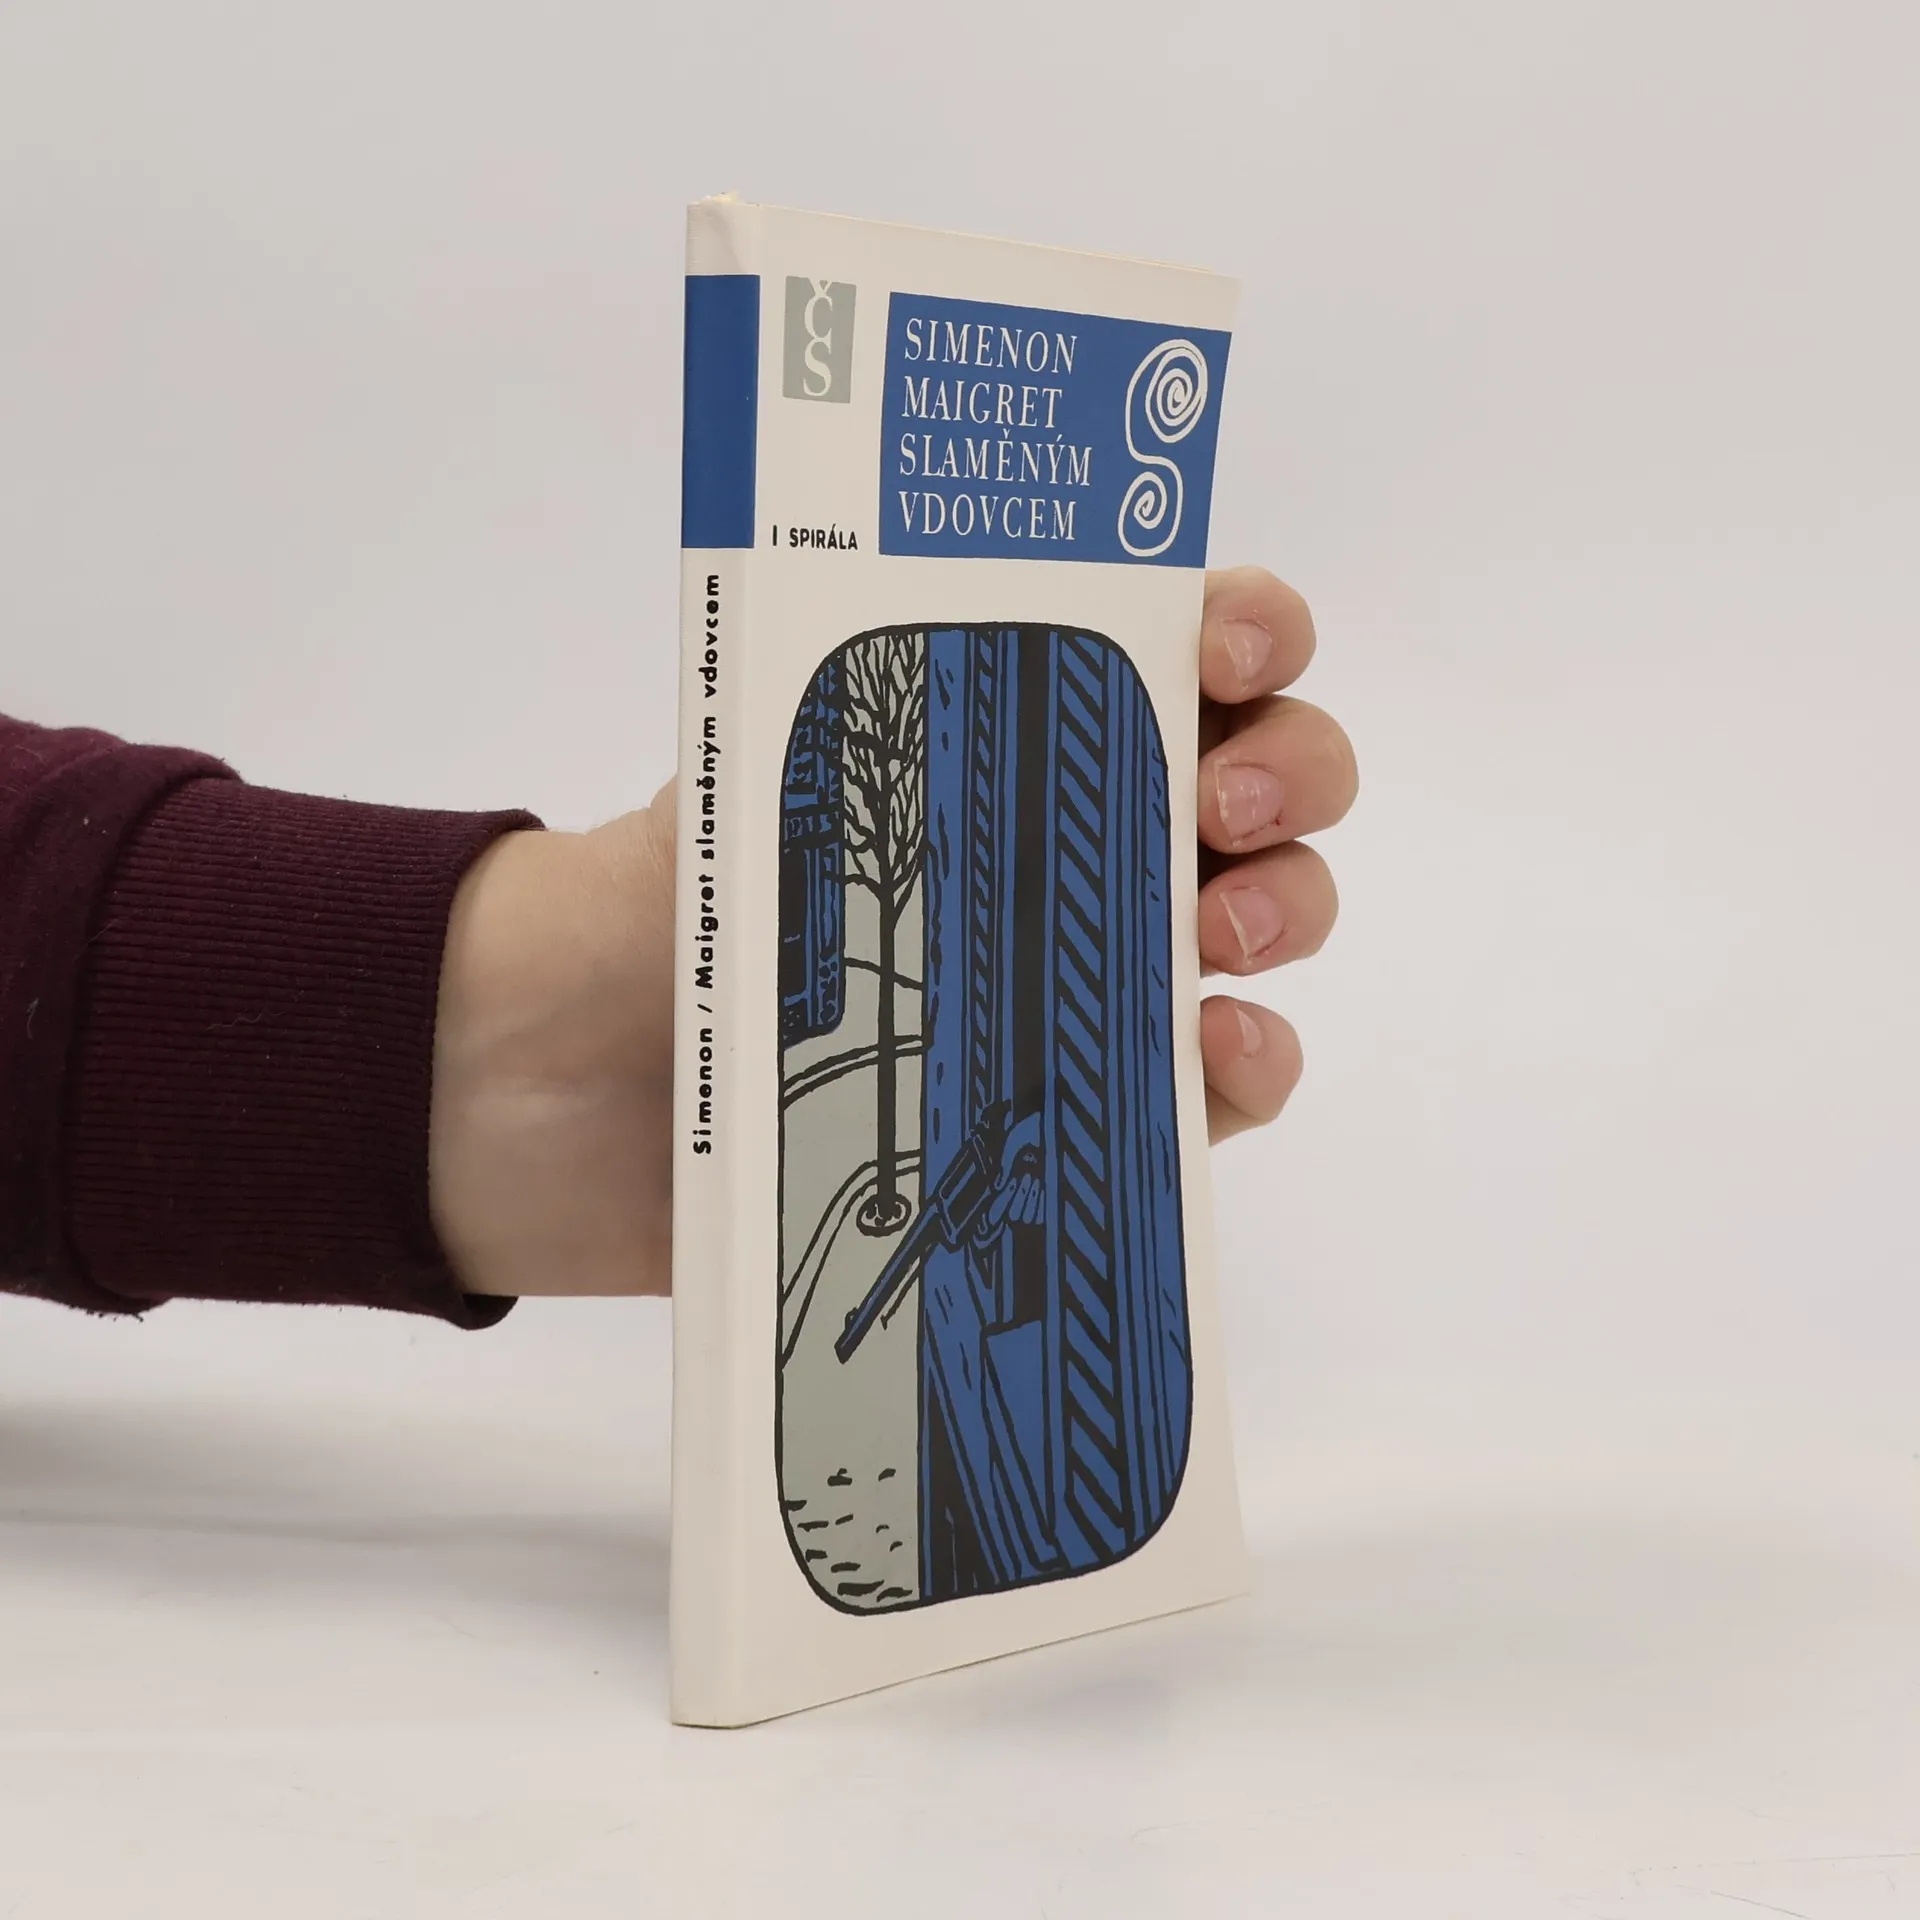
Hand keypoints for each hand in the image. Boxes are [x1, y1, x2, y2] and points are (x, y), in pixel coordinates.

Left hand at [428, 566, 1354, 1296]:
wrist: (565, 1103)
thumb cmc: (652, 915)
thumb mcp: (753, 792)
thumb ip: (869, 736)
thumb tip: (980, 672)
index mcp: (997, 731)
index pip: (1168, 646)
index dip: (1241, 625)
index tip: (1226, 643)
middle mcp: (1065, 841)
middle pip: (1258, 775)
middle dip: (1288, 768)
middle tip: (1223, 805)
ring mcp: (1083, 973)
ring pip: (1262, 916)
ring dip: (1286, 906)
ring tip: (1218, 938)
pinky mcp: (1081, 1104)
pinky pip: (1216, 1081)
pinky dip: (1251, 1060)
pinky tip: (1221, 1046)